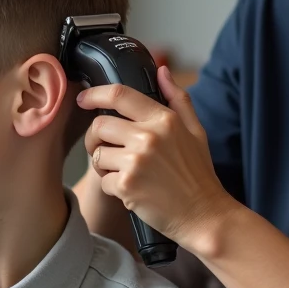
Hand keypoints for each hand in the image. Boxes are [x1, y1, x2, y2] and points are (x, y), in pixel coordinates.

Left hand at [77, 66, 236, 249]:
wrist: (204, 216)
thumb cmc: (199, 175)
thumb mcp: (196, 131)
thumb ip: (178, 99)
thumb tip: (162, 71)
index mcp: (164, 119)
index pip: (119, 95)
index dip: (94, 94)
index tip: (84, 99)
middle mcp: (148, 137)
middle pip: (100, 125)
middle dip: (97, 138)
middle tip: (109, 150)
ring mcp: (136, 161)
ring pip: (98, 154)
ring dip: (105, 165)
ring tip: (126, 173)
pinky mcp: (126, 186)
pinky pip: (103, 180)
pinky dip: (113, 187)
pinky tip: (132, 191)